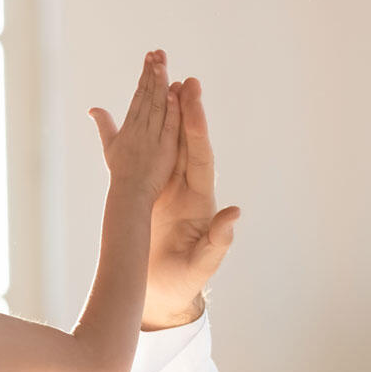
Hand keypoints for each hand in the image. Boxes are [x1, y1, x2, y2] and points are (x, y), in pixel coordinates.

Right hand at [89, 50, 180, 201]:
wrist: (127, 196)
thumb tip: (92, 108)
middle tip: (157, 51)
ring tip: (162, 62)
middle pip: (147, 96)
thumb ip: (104, 125)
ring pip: (157, 107)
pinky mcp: (164, 150)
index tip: (150, 58)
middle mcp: (140, 129)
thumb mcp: (109, 146)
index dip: (145, 76)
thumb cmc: (120, 174)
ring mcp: (152, 139)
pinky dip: (170, 111)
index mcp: (130, 126)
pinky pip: (168, 128)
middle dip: (152, 73)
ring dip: (160, 84)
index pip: (139, 96)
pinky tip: (173, 93)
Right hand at [142, 77, 240, 329]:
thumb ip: (219, 241)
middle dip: (187, 111)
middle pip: (187, 143)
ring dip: (168, 116)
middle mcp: (187, 188)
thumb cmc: (185, 281)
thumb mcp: (203, 263)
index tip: (194, 102)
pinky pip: (148, 158)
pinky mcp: (150, 193)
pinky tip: (136, 114)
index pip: (200, 158)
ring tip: (165, 83)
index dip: (197, 129)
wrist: (163, 292)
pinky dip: (144, 136)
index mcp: (201, 200)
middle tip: (185, 79)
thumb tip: (234, 214)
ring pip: (169, 145)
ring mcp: (168, 188)